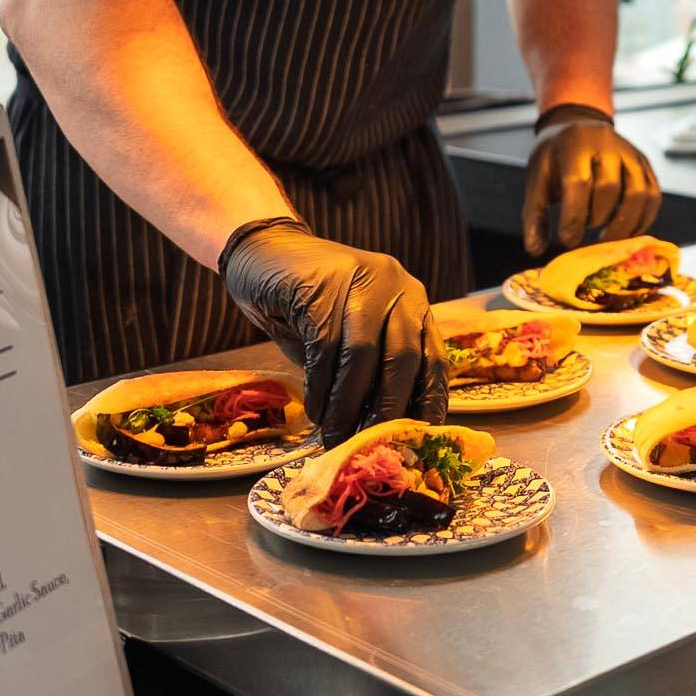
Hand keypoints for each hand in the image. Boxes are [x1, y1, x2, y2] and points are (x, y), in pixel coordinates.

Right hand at [218, 218, 442, 441]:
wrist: (262, 249)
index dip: (428, 402)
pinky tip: (315, 411)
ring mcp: (358, 280)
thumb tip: (383, 429)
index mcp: (411, 300)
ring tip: (336, 437)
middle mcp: (394, 285)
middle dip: (387, 410)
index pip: (433, 357)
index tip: (418, 440)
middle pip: (402, 358)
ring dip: (347, 405)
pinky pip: (324, 348)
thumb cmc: (309, 304)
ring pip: (361, 355)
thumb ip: (372, 371)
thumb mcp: (351, 335)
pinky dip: (321, 387)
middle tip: (370, 445)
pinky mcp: (319, 286)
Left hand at [520, 103, 662, 254]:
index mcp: (575, 145)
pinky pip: (653, 196)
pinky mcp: (645, 165)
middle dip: (596, 219)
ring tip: (605, 239)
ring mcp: (630, 154)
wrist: (578, 127)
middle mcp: (607, 145)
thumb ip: (534, 213)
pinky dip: (642, 220)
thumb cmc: (556, 158)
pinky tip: (625, 233)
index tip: (567, 240)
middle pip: (609, 188)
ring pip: (638, 194)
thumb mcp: (537, 179)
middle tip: (584, 235)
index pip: (578, 182)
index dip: (574, 216)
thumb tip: (534, 249)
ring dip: (623, 225)